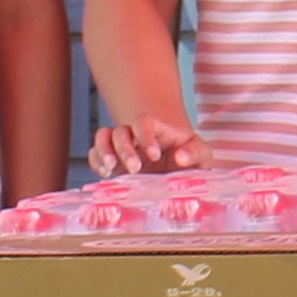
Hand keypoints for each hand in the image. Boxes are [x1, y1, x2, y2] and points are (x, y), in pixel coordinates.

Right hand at [90, 115, 205, 175]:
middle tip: (135, 168)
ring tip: (111, 168)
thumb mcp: (202, 156)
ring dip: (104, 151)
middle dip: (125, 149)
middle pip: (121, 131)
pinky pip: (95, 154)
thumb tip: (180, 157)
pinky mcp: (112, 163)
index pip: (143, 122)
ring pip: (103, 137)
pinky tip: (105, 173)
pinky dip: (95, 161)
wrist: (179, 173)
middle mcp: (136, 136)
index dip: (145, 136)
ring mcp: (121, 148)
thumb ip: (195, 153)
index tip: (155, 155)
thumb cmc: (191, 159)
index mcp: (157, 130)